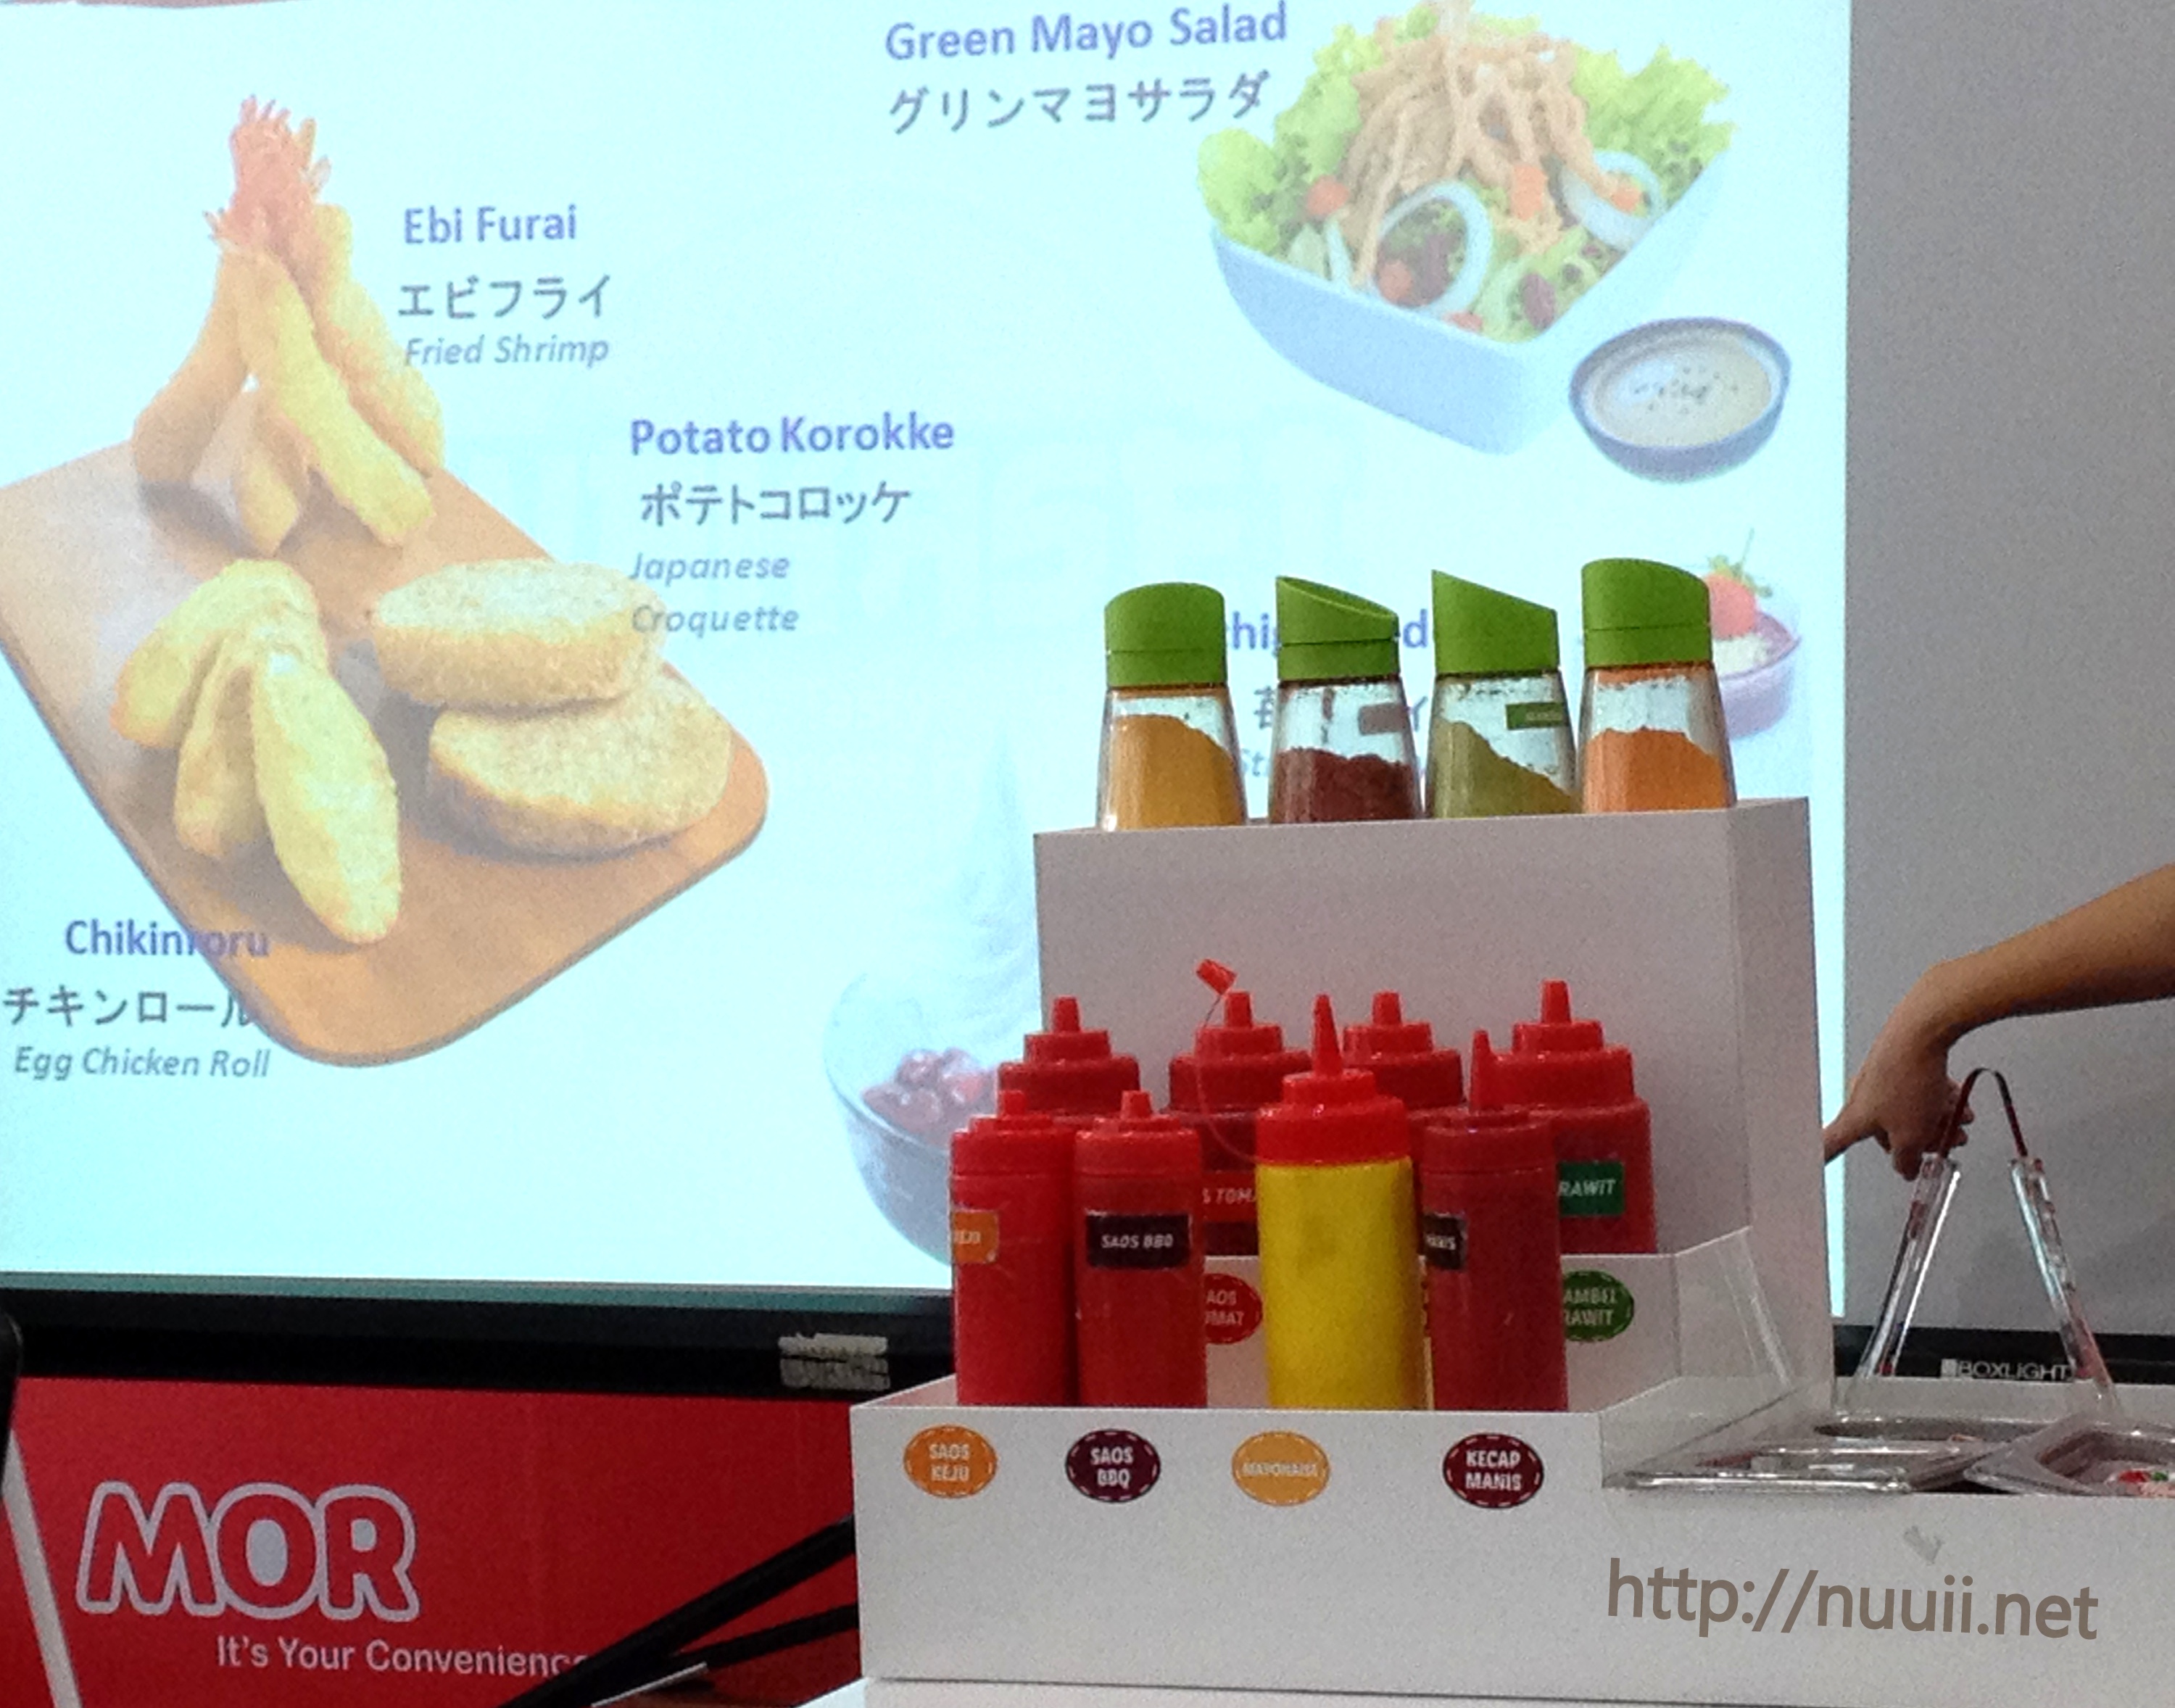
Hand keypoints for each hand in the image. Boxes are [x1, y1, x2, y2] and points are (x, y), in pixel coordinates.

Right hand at [1821, 997, 1969, 1176]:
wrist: (1922, 1032)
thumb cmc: (1908, 1078)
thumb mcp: (1912, 1135)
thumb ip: (1907, 1159)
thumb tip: (1904, 1169)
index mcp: (1854, 1119)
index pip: (1830, 1146)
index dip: (1819, 1159)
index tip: (1808, 1168)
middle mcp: (1861, 1098)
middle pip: (1886, 1132)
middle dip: (1919, 1140)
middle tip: (1945, 1143)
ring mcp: (1878, 1079)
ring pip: (1907, 1110)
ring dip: (1936, 1120)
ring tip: (1960, 1120)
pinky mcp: (1896, 1064)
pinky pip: (1915, 1090)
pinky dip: (1935, 1099)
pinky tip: (1957, 1101)